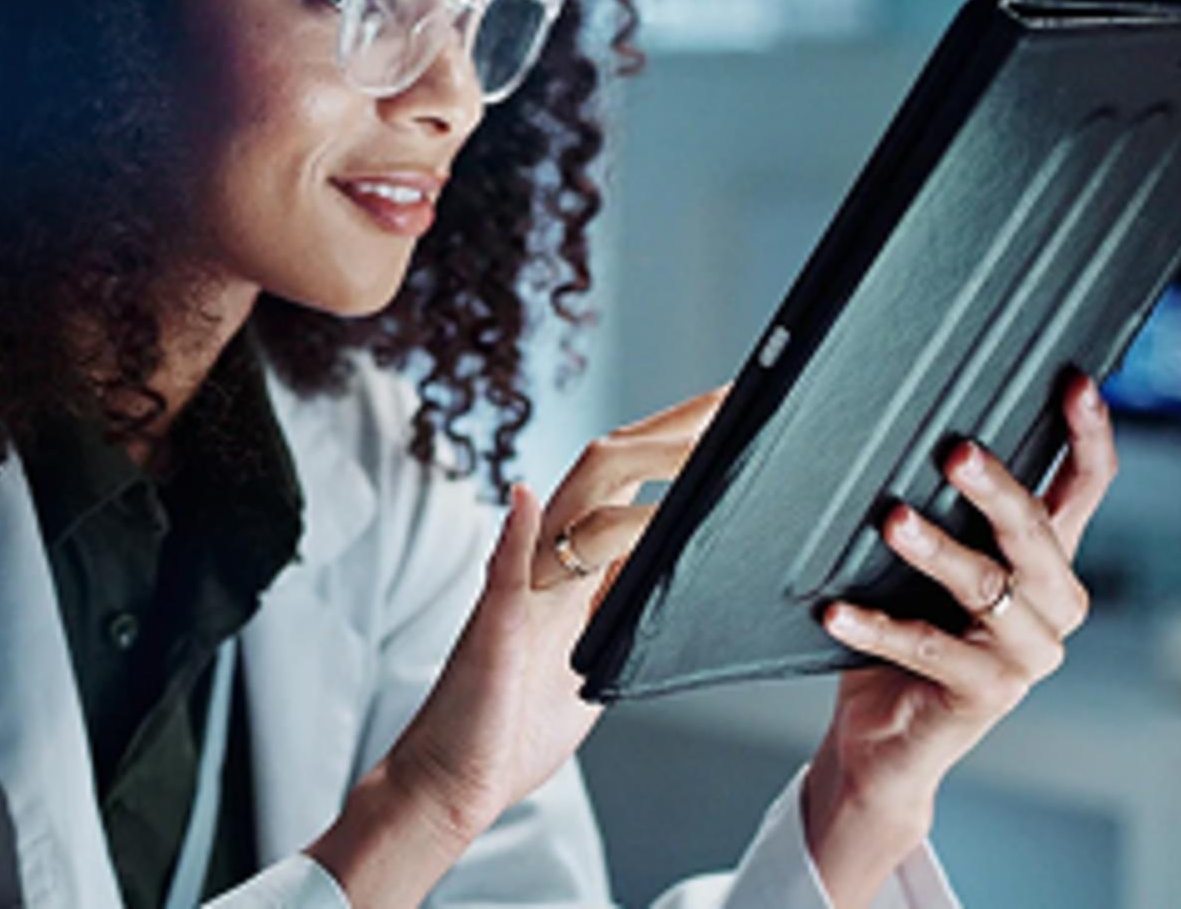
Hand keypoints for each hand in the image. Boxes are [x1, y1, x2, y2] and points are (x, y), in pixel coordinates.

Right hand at [306, 386, 726, 906]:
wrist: (453, 780)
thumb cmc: (515, 727)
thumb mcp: (595, 661)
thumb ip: (623, 612)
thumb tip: (675, 574)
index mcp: (572, 573)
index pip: (628, 487)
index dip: (674, 447)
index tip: (727, 415)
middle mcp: (543, 567)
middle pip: (604, 473)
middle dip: (668, 432)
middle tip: (727, 399)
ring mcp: (517, 593)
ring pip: (568, 509)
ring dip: (625, 467)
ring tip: (685, 442)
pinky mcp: (491, 631)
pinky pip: (501, 575)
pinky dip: (515, 535)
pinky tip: (529, 499)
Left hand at [802, 376, 1117, 907]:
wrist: (888, 738)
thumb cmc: (909, 634)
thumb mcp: (934, 563)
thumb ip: (946, 509)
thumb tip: (917, 426)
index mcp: (1049, 561)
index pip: (1087, 487)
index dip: (1089, 434)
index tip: (1075, 381)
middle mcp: (1053, 605)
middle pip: (1037, 534)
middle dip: (997, 490)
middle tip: (955, 454)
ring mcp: (1026, 655)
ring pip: (987, 588)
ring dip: (936, 552)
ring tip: (892, 522)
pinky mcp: (987, 694)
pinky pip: (929, 650)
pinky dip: (879, 627)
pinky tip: (837, 609)